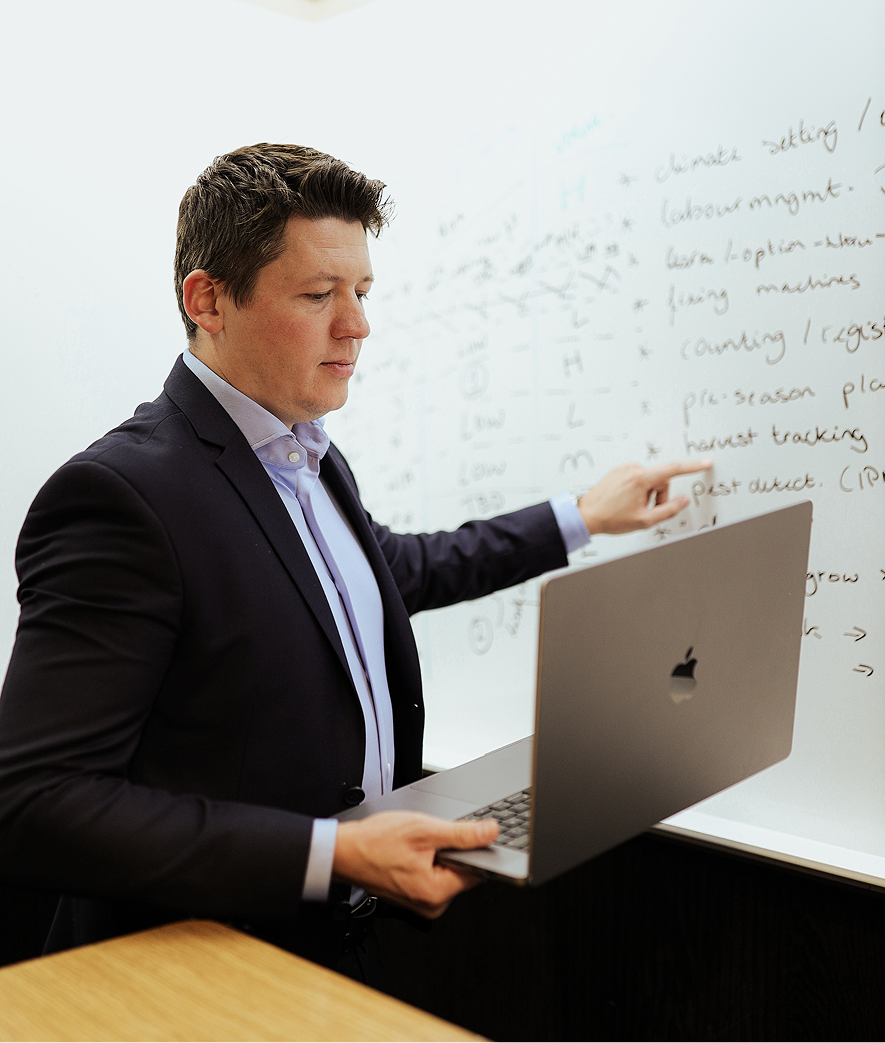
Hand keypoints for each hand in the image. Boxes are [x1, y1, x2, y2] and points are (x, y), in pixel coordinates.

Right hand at [332, 811, 498, 918]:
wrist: (344, 852)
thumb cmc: (375, 842)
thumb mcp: (424, 830)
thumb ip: (462, 834)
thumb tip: (490, 833)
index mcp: (436, 893)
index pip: (476, 871)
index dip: (474, 848)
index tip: (465, 835)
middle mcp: (431, 906)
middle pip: (462, 873)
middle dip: (452, 851)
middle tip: (429, 838)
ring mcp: (422, 904)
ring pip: (447, 873)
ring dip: (439, 856)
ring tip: (415, 846)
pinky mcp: (414, 898)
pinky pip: (433, 877)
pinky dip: (428, 862)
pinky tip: (410, 853)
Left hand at [577, 459, 711, 534]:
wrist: (586, 515)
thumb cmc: (611, 518)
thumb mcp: (644, 520)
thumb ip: (668, 510)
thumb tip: (683, 501)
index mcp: (640, 478)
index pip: (673, 470)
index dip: (692, 467)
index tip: (705, 463)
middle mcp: (633, 469)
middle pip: (660, 481)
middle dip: (658, 496)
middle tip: (646, 511)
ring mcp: (624, 469)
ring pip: (648, 481)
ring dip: (647, 495)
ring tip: (632, 508)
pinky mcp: (618, 472)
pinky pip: (637, 480)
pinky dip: (637, 491)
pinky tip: (625, 502)